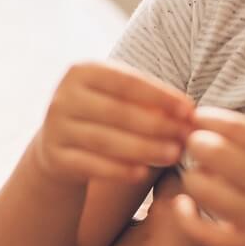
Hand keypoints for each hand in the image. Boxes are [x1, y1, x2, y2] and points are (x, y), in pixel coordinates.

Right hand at [30, 61, 195, 185]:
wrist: (57, 146)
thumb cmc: (102, 116)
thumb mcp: (116, 98)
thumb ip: (147, 101)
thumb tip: (188, 113)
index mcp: (81, 72)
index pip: (127, 81)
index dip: (160, 95)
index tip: (189, 110)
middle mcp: (63, 97)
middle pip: (117, 112)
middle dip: (156, 125)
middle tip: (185, 137)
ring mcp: (55, 128)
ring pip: (105, 140)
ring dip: (143, 149)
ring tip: (173, 155)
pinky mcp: (55, 157)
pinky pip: (91, 165)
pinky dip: (118, 170)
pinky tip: (143, 173)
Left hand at [171, 107, 244, 245]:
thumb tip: (213, 124)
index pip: (233, 126)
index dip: (206, 119)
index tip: (196, 120)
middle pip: (210, 151)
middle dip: (196, 145)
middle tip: (195, 149)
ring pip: (200, 186)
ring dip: (192, 177)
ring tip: (198, 177)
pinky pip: (201, 230)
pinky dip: (185, 214)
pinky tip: (184, 205)